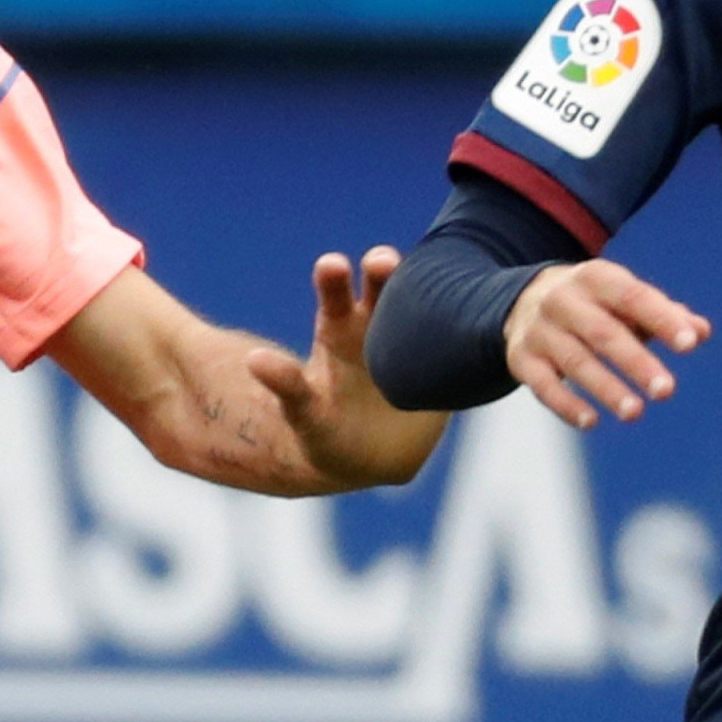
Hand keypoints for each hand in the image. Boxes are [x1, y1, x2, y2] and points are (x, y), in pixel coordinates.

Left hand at [245, 248, 447, 490]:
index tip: (332, 264)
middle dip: (381, 270)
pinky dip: (461, 340)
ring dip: (426, 291)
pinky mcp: (441, 370)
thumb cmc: (327, 429)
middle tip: (381, 260)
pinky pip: (453, 352)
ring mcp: (414, 344)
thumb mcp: (304, 412)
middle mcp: (378, 329)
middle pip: (380, 290)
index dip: (335, 278)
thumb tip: (252, 359)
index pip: (336, 295)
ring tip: (432, 282)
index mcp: (340, 332)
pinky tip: (470, 327)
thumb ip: (285, 385)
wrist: (368, 461)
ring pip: (421, 309)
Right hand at [506, 260, 708, 428]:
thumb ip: (664, 314)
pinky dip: (567, 405)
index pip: (633, 297)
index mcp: (596, 278)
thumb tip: (701, 332)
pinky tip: (592, 422)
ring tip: (635, 412)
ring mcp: (540, 330)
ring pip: (575, 362)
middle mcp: (563, 300)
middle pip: (603, 333)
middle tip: (666, 391)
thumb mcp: (624, 298)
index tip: (690, 345)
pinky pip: (543, 386)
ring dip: (606, 389)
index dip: (662, 320)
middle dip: (636, 363)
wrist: (522, 301)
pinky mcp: (521, 359)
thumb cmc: (593, 304)